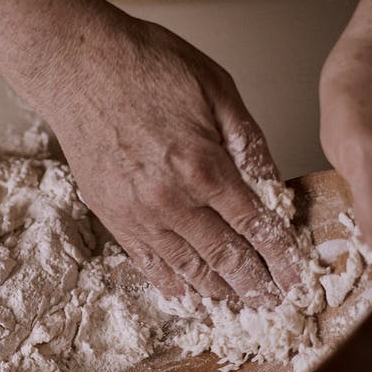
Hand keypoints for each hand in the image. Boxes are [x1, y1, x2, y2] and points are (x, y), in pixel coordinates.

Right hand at [30, 19, 307, 305]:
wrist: (76, 66)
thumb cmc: (144, 66)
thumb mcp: (217, 89)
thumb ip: (249, 142)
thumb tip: (274, 186)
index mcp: (203, 166)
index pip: (255, 226)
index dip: (281, 257)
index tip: (296, 278)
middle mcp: (171, 201)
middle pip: (225, 258)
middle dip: (255, 284)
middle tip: (276, 303)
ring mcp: (138, 215)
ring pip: (188, 269)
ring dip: (219, 292)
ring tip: (241, 305)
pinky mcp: (113, 218)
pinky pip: (148, 264)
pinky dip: (173, 285)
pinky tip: (190, 296)